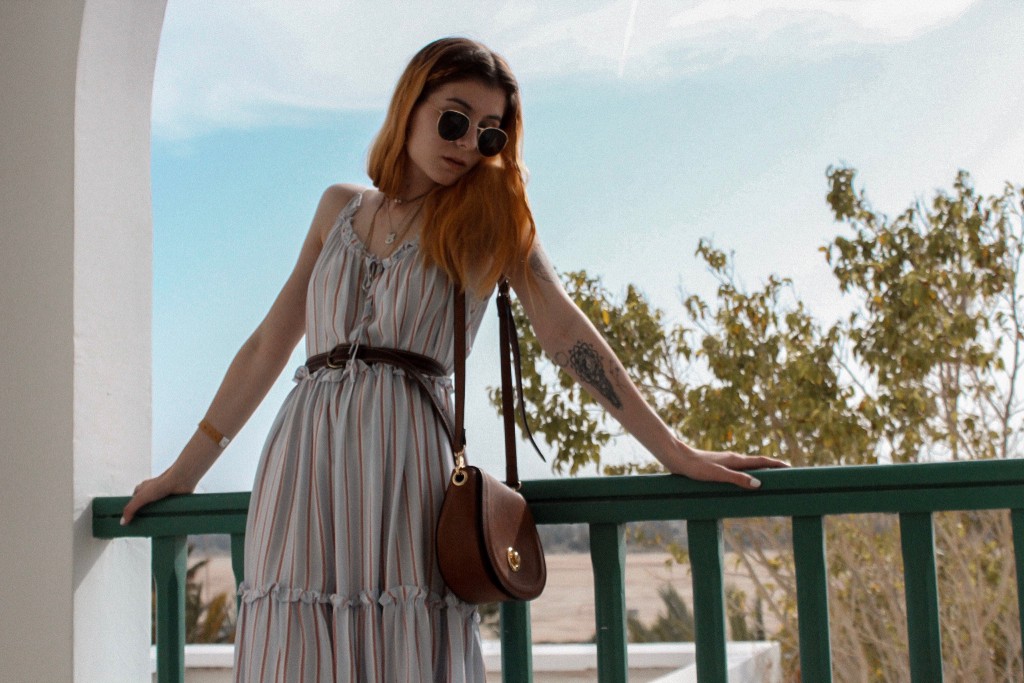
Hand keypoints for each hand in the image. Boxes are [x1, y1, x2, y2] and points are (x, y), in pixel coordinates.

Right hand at [120, 471, 194, 524]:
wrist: (181, 480)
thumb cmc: (160, 485)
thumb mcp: (141, 497)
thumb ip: (130, 509)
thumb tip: (122, 522)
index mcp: (142, 490)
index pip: (133, 504)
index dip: (131, 513)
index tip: (129, 524)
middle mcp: (151, 494)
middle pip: (145, 509)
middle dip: (144, 518)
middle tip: (142, 531)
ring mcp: (162, 498)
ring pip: (156, 512)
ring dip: (155, 519)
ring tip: (154, 532)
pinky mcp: (171, 502)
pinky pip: (166, 512)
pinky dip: (165, 518)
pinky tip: (165, 526)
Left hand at [662, 441, 788, 489]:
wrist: (677, 457)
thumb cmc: (696, 467)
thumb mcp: (717, 475)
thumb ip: (737, 479)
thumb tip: (759, 484)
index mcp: (736, 460)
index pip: (762, 461)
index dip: (776, 464)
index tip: (791, 467)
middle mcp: (733, 459)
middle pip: (757, 463)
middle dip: (772, 468)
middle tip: (786, 476)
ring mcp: (725, 462)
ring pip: (748, 467)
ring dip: (760, 471)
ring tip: (769, 480)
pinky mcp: (717, 466)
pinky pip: (738, 470)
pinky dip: (747, 475)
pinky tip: (743, 481)